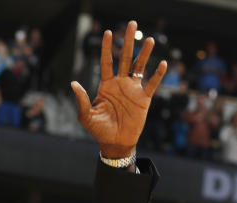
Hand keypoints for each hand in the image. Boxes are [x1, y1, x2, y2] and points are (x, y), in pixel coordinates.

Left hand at [70, 21, 166, 158]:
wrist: (115, 143)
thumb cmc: (99, 130)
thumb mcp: (86, 116)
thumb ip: (81, 100)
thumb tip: (73, 83)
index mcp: (106, 86)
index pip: (106, 62)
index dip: (106, 48)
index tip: (107, 33)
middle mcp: (120, 84)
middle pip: (124, 58)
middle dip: (128, 42)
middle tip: (132, 24)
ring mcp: (133, 90)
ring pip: (139, 67)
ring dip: (145, 54)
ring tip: (149, 39)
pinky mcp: (144, 99)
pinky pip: (152, 84)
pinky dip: (157, 75)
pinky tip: (162, 63)